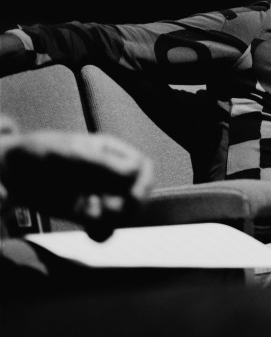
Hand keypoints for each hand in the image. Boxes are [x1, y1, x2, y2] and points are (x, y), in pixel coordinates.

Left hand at [0, 130, 153, 240]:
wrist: (10, 173)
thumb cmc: (38, 153)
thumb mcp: (70, 154)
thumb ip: (101, 163)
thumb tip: (133, 172)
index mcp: (110, 151)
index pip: (141, 166)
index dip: (142, 182)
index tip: (132, 198)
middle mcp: (109, 172)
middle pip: (138, 192)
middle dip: (129, 205)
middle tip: (108, 211)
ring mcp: (98, 193)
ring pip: (125, 211)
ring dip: (116, 220)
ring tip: (95, 222)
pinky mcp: (85, 213)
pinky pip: (105, 226)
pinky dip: (103, 233)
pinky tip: (91, 233)